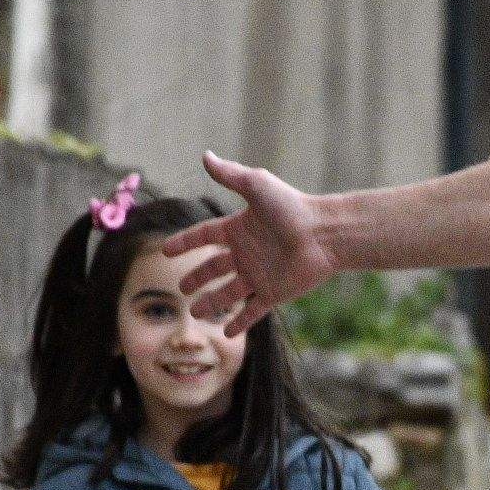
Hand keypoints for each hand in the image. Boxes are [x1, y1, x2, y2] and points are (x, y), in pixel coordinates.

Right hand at [165, 152, 337, 335]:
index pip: (205, 236)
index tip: (166, 250)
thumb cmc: (292, 207)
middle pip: (214, 268)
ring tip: (196, 313)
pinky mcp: (273, 293)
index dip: (185, 242)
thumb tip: (205, 155)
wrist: (324, 234)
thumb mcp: (256, 186)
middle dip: (197, 278)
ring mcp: (259, 275)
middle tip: (181, 288)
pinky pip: (252, 311)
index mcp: (239, 229)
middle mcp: (246, 253)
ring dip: (212, 303)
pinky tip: (226, 333)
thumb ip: (230, 175)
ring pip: (228, 293)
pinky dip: (240, 323)